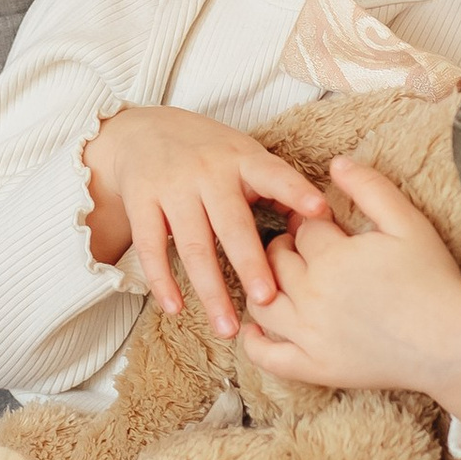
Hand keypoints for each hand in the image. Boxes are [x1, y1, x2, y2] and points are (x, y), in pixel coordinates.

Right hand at [82, 105, 326, 331]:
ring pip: (193, 246)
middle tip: (267, 301)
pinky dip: (162, 281)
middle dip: (250, 264)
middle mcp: (207, 172)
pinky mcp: (141, 202)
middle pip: (231, 224)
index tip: (319, 210)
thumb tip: (319, 224)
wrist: (141, 131)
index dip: (296, 192)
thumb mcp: (244, 155)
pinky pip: (150, 248)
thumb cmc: (208, 152)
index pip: (273, 175)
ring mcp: (172, 187)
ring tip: (226, 328)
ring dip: (209, 290)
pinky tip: (175, 309)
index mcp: (242, 159)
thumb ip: (277, 187)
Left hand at [244, 158, 460, 450]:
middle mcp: (313, 295)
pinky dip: (253, 343)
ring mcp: (310, 336)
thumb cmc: (435, 280)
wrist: (452, 343)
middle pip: (277, 261)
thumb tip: (336, 163)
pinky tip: (255, 329)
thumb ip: (371, 188)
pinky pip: (267, 357)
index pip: (302, 229)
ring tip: (279, 279)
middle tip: (301, 248)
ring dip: (263, 286)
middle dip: (285, 248)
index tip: (321, 224)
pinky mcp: (315, 368)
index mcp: (334, 257)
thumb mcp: (409, 223)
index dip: (310, 222)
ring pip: (262, 304)